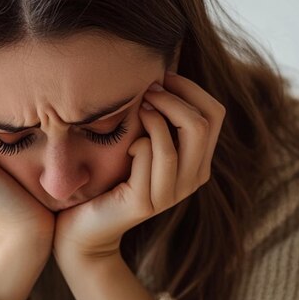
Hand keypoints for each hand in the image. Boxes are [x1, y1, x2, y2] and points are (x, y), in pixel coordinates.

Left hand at [52, 72, 225, 258]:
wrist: (84, 229)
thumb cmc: (109, 180)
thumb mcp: (140, 144)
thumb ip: (159, 119)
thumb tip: (162, 70)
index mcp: (197, 163)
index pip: (214, 114)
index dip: (190, 89)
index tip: (163, 78)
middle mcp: (191, 180)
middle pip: (203, 124)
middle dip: (173, 98)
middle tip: (147, 90)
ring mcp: (170, 195)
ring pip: (178, 140)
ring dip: (156, 114)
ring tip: (138, 107)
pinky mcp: (146, 202)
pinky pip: (152, 157)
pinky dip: (140, 141)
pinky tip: (128, 145)